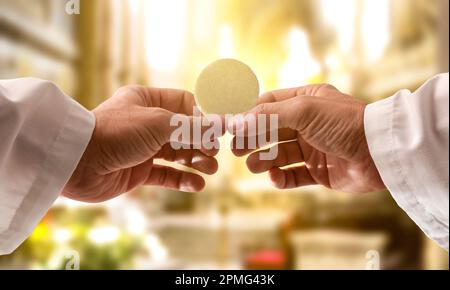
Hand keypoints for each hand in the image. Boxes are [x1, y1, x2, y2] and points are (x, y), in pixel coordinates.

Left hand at [63, 86, 219, 202]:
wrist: (78, 162)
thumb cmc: (116, 133)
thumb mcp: (158, 124)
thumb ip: (191, 127)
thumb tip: (220, 125)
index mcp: (148, 101)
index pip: (185, 104)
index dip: (204, 116)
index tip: (220, 129)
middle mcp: (146, 123)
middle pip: (184, 131)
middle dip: (202, 143)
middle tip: (214, 154)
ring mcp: (143, 148)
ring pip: (177, 154)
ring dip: (196, 162)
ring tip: (210, 170)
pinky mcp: (138, 171)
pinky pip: (166, 174)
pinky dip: (182, 180)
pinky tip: (197, 185)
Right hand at [229, 84, 385, 192]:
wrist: (380, 152)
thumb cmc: (343, 123)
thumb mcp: (303, 110)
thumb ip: (269, 116)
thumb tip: (238, 123)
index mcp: (306, 100)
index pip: (270, 104)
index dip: (249, 115)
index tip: (231, 126)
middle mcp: (309, 123)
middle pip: (271, 131)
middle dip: (253, 140)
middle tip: (236, 150)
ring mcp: (314, 148)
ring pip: (280, 155)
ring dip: (264, 160)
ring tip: (253, 166)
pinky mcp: (320, 171)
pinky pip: (294, 175)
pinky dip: (282, 178)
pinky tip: (274, 177)